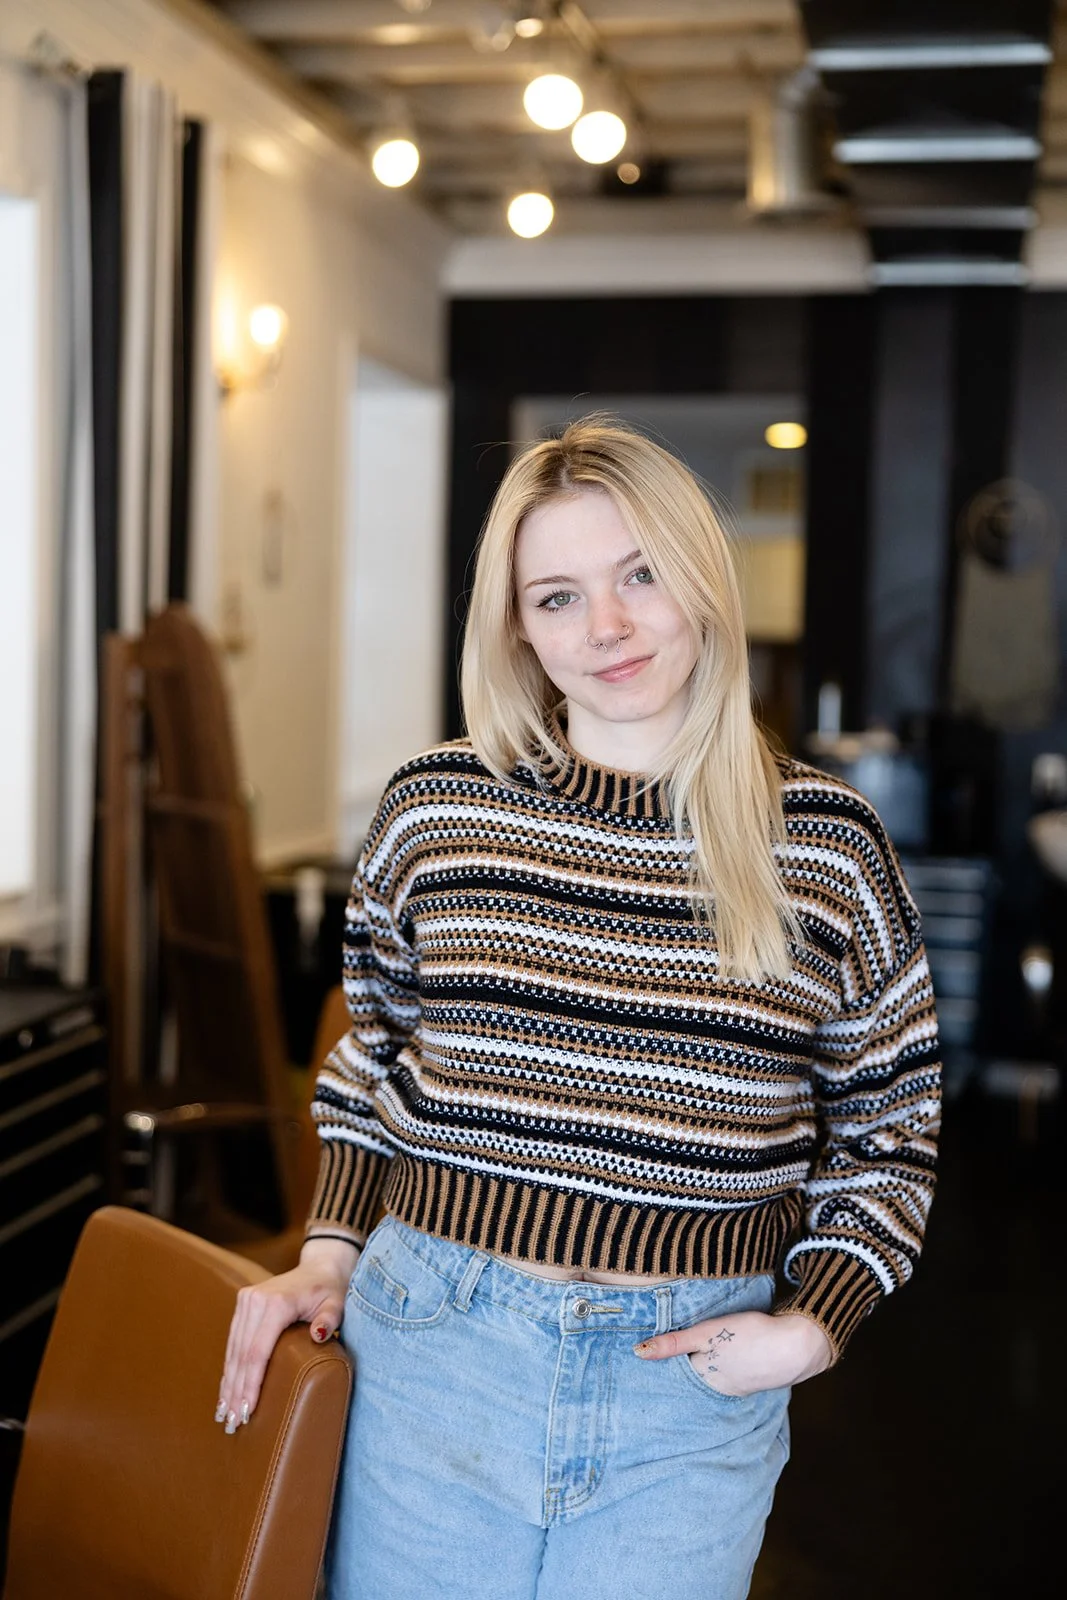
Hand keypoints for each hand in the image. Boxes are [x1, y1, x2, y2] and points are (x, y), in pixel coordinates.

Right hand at [216, 1237, 358, 1433]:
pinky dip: (230, 1369)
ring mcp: (246, 1300)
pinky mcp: (243, 1304)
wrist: (320, 1267)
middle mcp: (255, 1300)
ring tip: (225, 1415)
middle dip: (236, 1391)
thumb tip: (318, 1335)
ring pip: (233, 1350)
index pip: (257, 1352)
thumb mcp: (337, 1304)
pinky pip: (234, 1341)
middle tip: (233, 1423)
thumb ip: (330, 1319)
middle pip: (241, 1354)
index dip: (251, 1384)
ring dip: (229, 1384)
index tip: (247, 1411)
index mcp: (276, 1302)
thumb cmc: (331, 1290)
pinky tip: (226, 1391)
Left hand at [634, 1310, 832, 1396]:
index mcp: (704, 1378)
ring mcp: (741, 1386)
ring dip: (708, 1368)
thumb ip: (674, 1343)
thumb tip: (637, 1352)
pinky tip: (730, 1357)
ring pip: (715, 1377)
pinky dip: (728, 1367)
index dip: (667, 1365)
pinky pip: (734, 1376)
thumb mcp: (706, 1333)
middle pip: (695, 1378)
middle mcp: (720, 1388)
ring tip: (699, 1357)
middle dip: (685, 1370)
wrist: (798, 1347)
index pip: (677, 1374)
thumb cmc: (749, 1337)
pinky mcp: (758, 1378)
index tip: (651, 1364)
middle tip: (672, 1360)